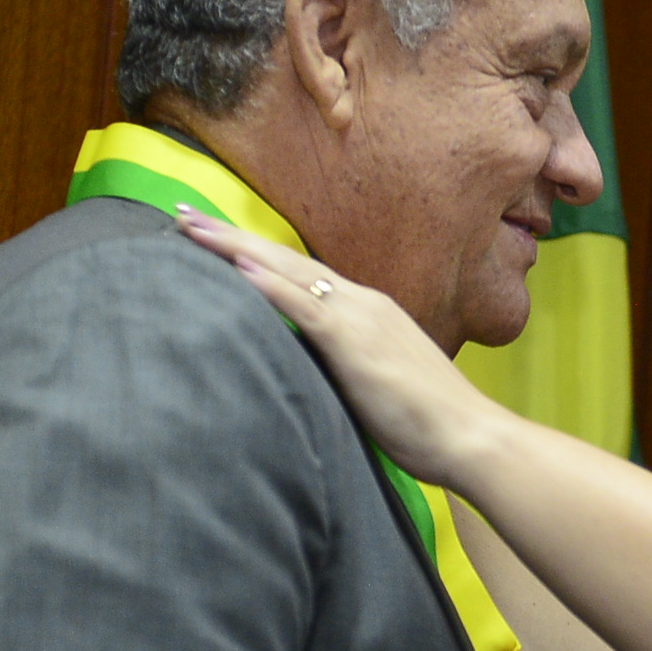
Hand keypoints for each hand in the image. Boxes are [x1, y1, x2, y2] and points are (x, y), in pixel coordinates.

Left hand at [174, 208, 508, 488]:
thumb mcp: (375, 386)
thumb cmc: (428, 423)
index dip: (254, 255)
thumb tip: (306, 373)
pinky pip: (305, 307)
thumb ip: (341, 370)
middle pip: (284, 260)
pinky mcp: (356, 343)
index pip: (299, 274)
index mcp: (365, 312)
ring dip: (235, 248)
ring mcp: (359, 318)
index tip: (212, 238)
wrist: (470, 437)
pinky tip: (238, 268)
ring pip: (287, 271)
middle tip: (181, 213)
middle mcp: (360, 303)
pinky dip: (270, 285)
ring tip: (191, 227)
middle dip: (230, 236)